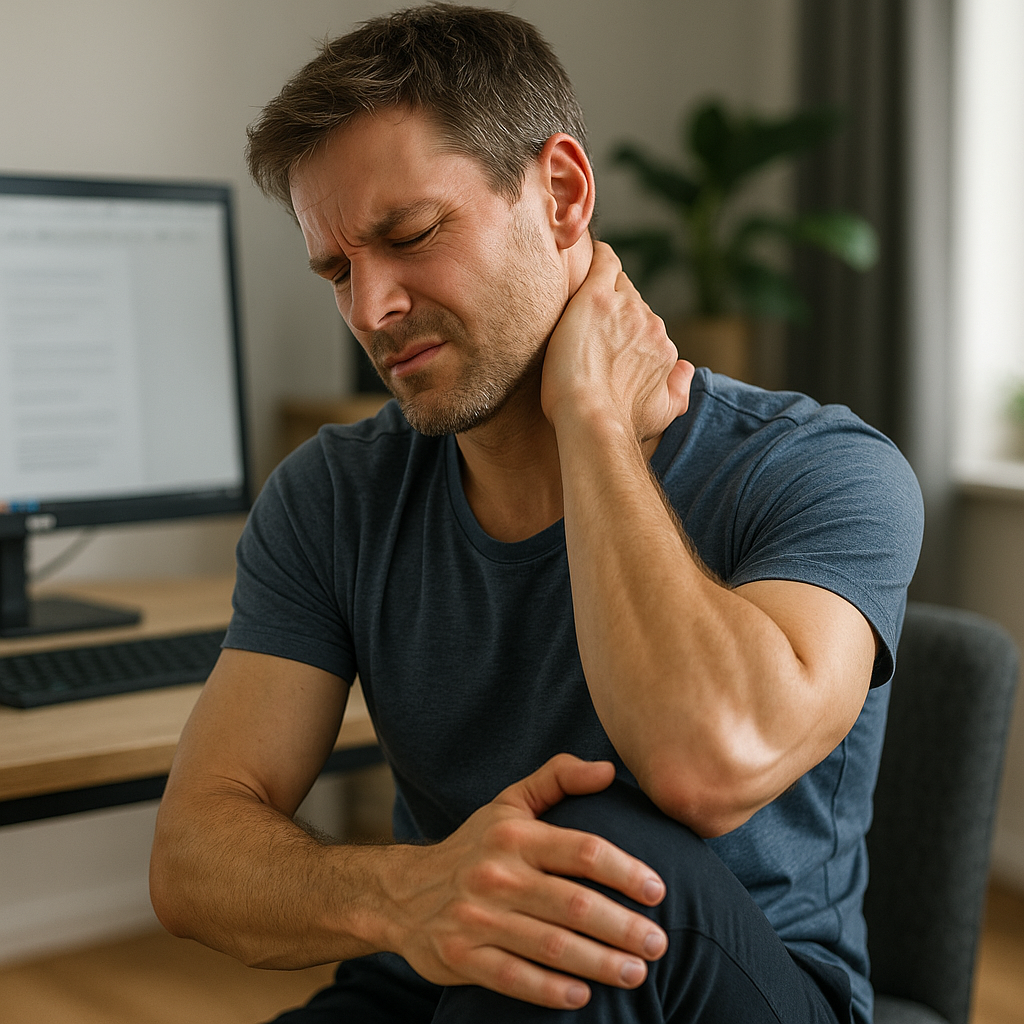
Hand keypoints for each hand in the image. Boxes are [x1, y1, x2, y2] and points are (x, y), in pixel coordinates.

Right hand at [389, 754, 667, 1009]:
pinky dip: (550, 989)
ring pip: (550, 945)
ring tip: (636, 973)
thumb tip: (609, 769)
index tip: (658, 891)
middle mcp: (496, 874)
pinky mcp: (459, 956)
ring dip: (599, 963)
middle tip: (659, 943)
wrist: (402, 891)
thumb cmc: (474, 846)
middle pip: (574, 904)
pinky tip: (583, 997)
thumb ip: (558, 778)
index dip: (626, 871)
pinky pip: (513, 978)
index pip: (583, 851)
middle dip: (622, 926)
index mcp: (515, 836)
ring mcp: (476, 918)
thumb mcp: (510, 804)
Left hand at [541, 241, 693, 443]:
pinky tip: (588, 254)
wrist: (593, 420)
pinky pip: (603, 262)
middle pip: (632, 301)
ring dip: (602, 288)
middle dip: (613, 308)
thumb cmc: (620, 423)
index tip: (606, 334)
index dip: (624, 327)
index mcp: (663, 348)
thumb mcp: (663, 413)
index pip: (645, 324)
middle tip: (586, 322)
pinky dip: (598, 256)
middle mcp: (650, 323)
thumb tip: (686, 369)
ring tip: (578, 302)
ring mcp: (624, 307)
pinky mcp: (597, 297)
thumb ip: (679, 389)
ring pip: (616, 283)